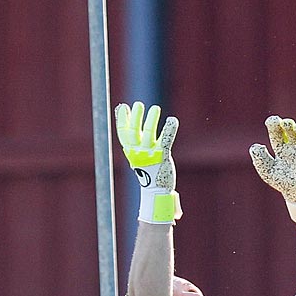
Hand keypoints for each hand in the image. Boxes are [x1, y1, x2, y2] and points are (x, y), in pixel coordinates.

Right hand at [114, 101, 179, 223]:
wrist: (156, 190)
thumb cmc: (148, 168)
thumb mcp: (137, 152)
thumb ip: (133, 135)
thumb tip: (124, 114)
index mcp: (130, 151)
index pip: (123, 133)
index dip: (122, 119)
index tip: (123, 107)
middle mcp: (138, 153)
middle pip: (133, 132)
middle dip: (135, 118)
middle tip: (138, 105)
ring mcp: (150, 155)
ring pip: (148, 134)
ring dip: (151, 120)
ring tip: (155, 109)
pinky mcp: (162, 156)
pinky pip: (166, 140)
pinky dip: (169, 129)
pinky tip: (173, 120)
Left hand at [250, 116, 295, 226]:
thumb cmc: (282, 183)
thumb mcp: (267, 173)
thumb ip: (259, 159)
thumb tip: (257, 145)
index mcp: (279, 147)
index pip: (276, 129)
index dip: (274, 122)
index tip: (274, 122)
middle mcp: (292, 145)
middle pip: (289, 127)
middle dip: (287, 123)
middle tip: (285, 125)